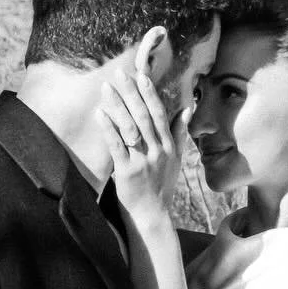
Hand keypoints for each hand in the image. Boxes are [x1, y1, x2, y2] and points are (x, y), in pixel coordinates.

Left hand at [98, 28, 189, 213]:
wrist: (152, 215)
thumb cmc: (161, 187)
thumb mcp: (176, 159)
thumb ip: (179, 133)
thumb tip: (187, 109)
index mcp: (168, 146)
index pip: (159, 114)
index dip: (150, 93)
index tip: (141, 74)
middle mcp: (158, 150)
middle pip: (144, 115)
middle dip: (131, 92)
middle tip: (120, 73)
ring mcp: (143, 161)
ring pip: (131, 127)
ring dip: (118, 105)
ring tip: (106, 88)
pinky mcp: (127, 172)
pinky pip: (117, 146)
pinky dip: (108, 128)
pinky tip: (100, 114)